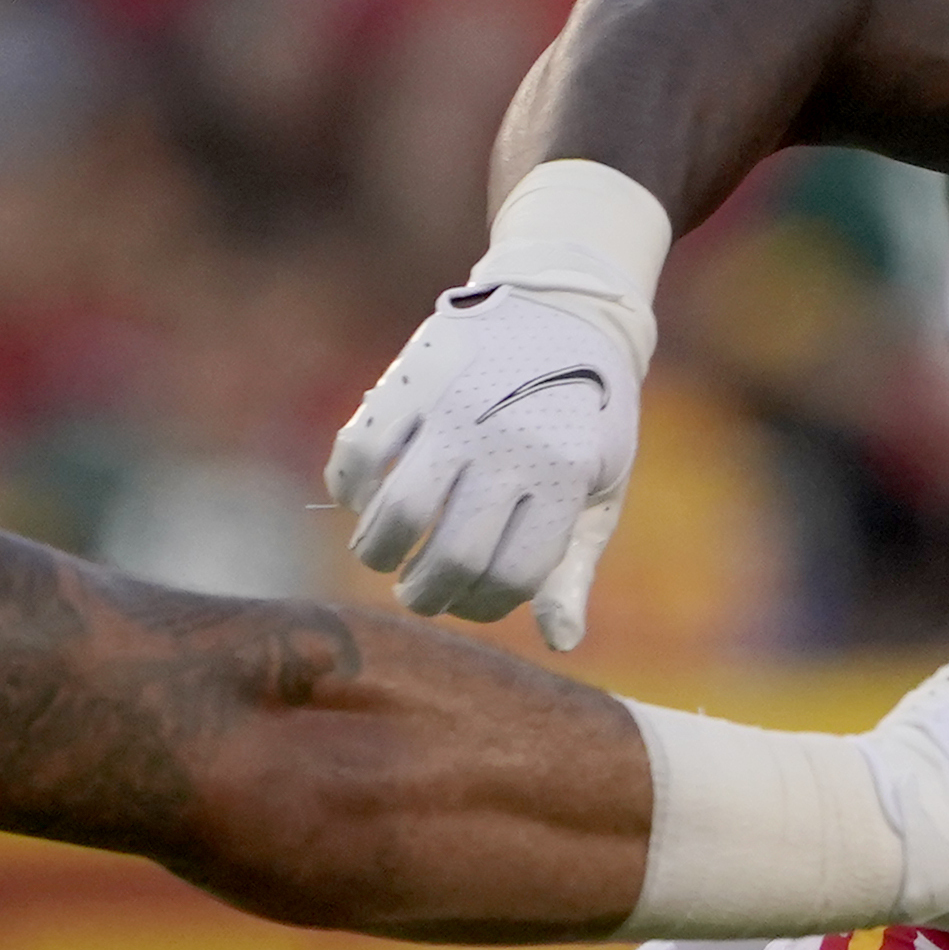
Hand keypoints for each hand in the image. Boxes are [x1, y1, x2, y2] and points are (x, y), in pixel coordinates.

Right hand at [326, 279, 643, 645]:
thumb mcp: (600, 485)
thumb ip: (573, 563)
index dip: (481, 606)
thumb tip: (560, 641)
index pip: (513, 576)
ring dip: (378, 550)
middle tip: (416, 591)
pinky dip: (348, 488)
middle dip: (425, 593)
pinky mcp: (414, 376)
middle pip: (452, 556)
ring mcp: (459, 408)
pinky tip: (360, 498)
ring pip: (398, 512)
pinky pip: (360, 451)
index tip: (465, 602)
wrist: (566, 308)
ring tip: (382, 554)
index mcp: (568, 475)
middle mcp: (512, 444)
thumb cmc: (584, 414)